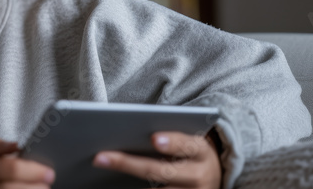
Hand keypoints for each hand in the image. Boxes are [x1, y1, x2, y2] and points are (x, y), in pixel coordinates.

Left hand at [92, 131, 222, 188]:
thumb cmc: (191, 155)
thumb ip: (169, 138)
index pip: (188, 145)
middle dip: (128, 164)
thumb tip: (129, 131)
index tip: (154, 138)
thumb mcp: (190, 143)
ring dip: (129, 186)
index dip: (173, 142)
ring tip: (102, 171)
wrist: (212, 179)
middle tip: (100, 157)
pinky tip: (114, 187)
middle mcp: (199, 176)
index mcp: (202, 152)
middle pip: (161, 171)